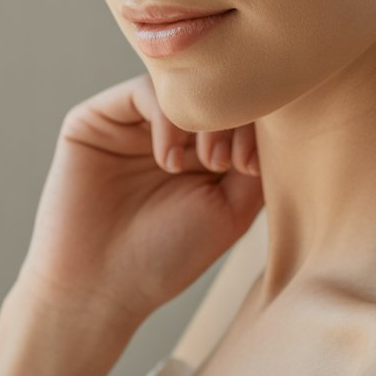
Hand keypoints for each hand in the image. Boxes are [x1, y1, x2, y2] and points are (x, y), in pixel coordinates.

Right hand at [16, 72, 262, 334]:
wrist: (99, 289)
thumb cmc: (169, 255)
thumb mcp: (232, 209)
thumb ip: (257, 160)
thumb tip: (279, 115)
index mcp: (200, 148)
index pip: (238, 107)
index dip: (258, 122)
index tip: (252, 167)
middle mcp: (167, 130)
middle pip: (213, 90)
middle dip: (234, 119)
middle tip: (230, 164)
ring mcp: (131, 122)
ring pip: (182, 86)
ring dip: (205, 118)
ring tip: (206, 165)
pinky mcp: (96, 118)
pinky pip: (144, 90)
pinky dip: (168, 119)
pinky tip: (168, 162)